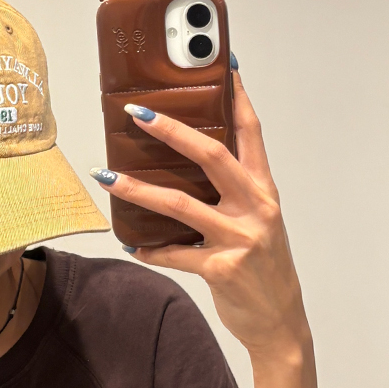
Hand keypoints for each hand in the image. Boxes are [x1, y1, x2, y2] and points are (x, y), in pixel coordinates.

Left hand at [92, 70, 310, 362]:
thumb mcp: (260, 224)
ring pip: (181, 205)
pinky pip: (174, 254)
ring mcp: (239, 238)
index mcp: (264, 191)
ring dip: (138, 189)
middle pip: (211, 156)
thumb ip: (234, 195)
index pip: (251, 133)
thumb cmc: (265, 270)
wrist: (281, 323)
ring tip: (107, 177)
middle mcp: (255, 208)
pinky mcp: (221, 269)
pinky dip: (149, 250)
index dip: (236, 96)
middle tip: (137, 113)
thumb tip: (186, 170)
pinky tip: (130, 245)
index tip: (221, 65)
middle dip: (171, 130)